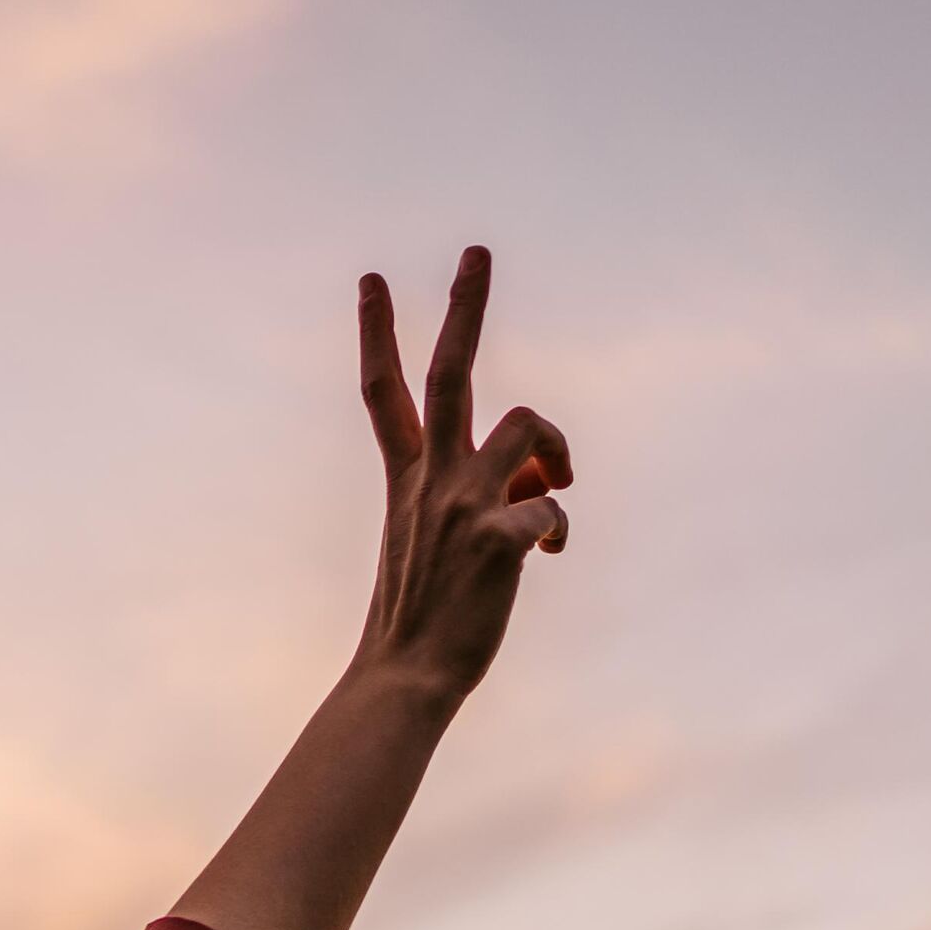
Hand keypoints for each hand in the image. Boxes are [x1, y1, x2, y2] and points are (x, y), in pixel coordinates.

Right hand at [351, 246, 571, 710]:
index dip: (377, 333)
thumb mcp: (439, 543)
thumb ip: (481, 495)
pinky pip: (550, 511)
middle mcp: (431, 480)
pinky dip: (557, 529)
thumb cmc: (425, 621)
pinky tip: (550, 558)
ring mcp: (461, 505)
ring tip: (559, 483)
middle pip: (450, 372)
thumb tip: (538, 476)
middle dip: (464, 306)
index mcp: (407, 480)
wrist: (406, 679)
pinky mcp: (497, 539)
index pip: (384, 393)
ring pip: (528, 424)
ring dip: (556, 447)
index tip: (371, 279)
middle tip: (477, 250)